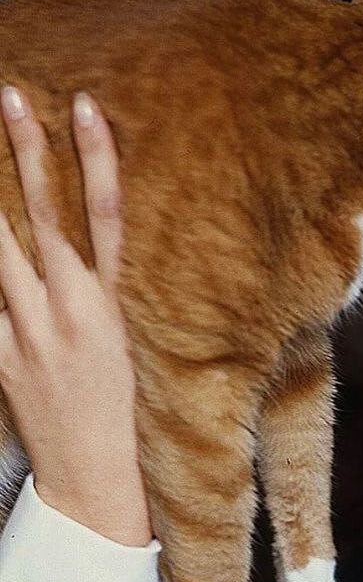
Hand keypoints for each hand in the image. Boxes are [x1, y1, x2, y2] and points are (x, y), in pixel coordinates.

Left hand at [0, 85, 151, 546]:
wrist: (97, 481)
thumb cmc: (123, 415)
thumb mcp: (131, 350)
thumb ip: (103, 299)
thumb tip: (80, 252)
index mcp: (116, 311)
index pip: (109, 222)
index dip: (99, 163)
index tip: (87, 111)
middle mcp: (73, 314)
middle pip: (46, 221)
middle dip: (29, 157)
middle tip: (12, 100)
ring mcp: (31, 334)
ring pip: (1, 253)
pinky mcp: (3, 356)